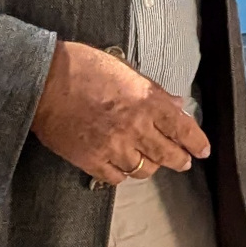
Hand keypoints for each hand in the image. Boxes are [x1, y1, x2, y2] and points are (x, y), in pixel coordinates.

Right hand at [30, 41, 209, 185]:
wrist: (43, 81)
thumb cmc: (82, 68)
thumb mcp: (126, 71)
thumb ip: (154, 92)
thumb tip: (176, 105)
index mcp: (147, 101)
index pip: (183, 129)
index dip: (197, 143)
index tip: (202, 150)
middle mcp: (135, 127)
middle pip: (169, 155)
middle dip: (180, 160)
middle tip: (182, 162)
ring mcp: (113, 146)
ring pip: (144, 170)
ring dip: (150, 166)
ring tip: (149, 161)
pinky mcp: (91, 160)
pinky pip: (116, 178)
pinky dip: (122, 174)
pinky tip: (121, 165)